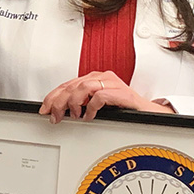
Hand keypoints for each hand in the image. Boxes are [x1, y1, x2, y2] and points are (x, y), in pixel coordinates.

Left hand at [38, 70, 173, 123]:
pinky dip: (91, 108)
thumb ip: (81, 102)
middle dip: (59, 102)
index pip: (67, 84)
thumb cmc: (123, 109)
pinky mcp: (121, 92)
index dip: (53, 97)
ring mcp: (112, 83)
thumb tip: (59, 111)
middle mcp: (102, 77)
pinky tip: (89, 116)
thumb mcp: (97, 104)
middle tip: (54, 116)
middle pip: (72, 85)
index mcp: (94, 78)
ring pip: (83, 87)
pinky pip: (99, 96)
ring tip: (72, 116)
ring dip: (73, 103)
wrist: (149, 113)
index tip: (44, 109)